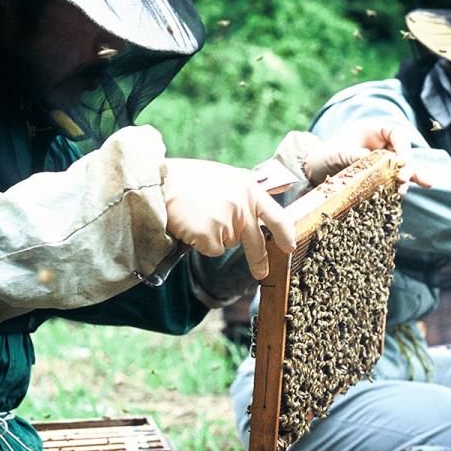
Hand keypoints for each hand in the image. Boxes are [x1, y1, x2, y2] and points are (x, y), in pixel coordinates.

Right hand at [162, 158, 295, 279]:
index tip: (290, 246)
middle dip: (259, 261)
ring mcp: (227, 222)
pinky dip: (202, 243)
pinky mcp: (210, 235)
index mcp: (250, 190)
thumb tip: (285, 184)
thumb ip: (251, 188)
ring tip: (199, 217)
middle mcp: (242, 207)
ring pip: (229, 244)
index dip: (285, 234)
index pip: (277, 216)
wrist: (160, 182)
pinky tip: (192, 226)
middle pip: (257, 243)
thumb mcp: (228, 176)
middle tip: (261, 273)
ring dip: (216, 237)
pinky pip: (212, 249)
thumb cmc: (192, 179)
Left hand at [304, 121, 431, 188]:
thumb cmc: (324, 155)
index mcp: (373, 131)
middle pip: (403, 153)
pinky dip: (404, 185)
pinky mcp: (380, 178)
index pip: (397, 134)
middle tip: (403, 179)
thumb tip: (368, 159)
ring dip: (408, 178)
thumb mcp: (337, 152)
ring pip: (402, 168)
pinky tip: (419, 187)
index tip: (403, 162)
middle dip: (406, 166)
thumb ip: (353, 155)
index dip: (403, 147)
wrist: (315, 171)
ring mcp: (382, 162)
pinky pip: (395, 180)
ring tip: (404, 190)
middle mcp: (382, 145)